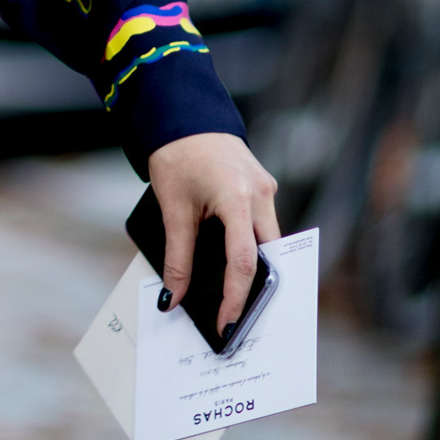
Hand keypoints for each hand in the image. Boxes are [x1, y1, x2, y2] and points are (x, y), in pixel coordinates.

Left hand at [146, 131, 279, 334]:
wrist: (184, 115)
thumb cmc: (176, 154)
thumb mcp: (172, 208)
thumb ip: (177, 257)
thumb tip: (173, 297)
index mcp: (238, 198)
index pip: (245, 262)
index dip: (235, 299)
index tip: (225, 324)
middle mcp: (260, 195)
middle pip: (266, 255)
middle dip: (253, 290)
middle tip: (235, 319)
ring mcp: (265, 189)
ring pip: (268, 242)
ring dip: (253, 267)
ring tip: (232, 298)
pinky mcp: (261, 186)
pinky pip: (262, 225)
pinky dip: (250, 246)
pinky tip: (233, 263)